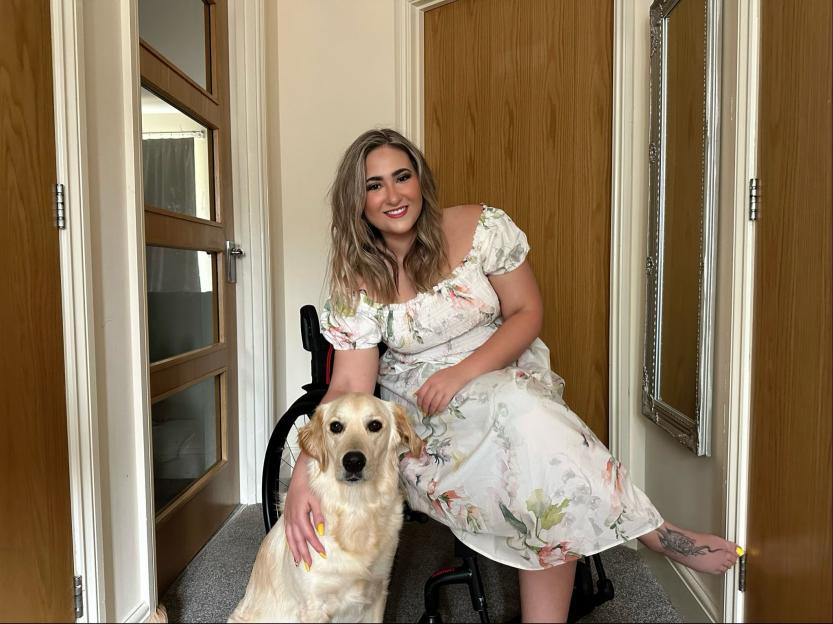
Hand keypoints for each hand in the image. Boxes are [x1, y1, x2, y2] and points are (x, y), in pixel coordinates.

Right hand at [283, 455, 325, 569]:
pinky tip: (293, 548)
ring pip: (290, 539)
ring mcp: (288, 519)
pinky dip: (290, 543)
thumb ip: (318, 516)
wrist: (298, 477)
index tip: (322, 554)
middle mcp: (292, 519)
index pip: (309, 535)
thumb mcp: (316, 500)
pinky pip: (287, 533)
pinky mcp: (286, 517)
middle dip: (303, 554)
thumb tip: (321, 531)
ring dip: (295, 551)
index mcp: (300, 516)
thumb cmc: (308, 487)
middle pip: (298, 541)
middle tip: (309, 566)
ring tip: (299, 563)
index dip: (315, 545)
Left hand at [415, 365, 470, 415]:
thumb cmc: (447, 373)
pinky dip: (439, 409)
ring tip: (431, 413)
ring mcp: (442, 390)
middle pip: (426, 400)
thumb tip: (417, 393)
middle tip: (425, 411)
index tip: (419, 406)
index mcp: (430, 381)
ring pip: (434, 403)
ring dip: (431, 410)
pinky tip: (438, 411)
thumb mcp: (434, 376)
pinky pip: (442, 404)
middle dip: (425, 408)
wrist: (460, 372)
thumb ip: (426, 384)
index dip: (419, 401)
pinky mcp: (449, 394)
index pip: (421, 393)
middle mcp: (435, 385)